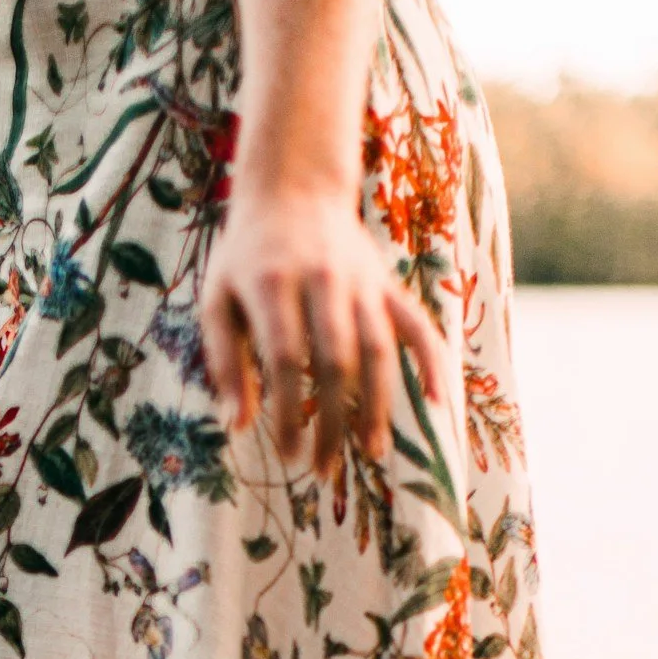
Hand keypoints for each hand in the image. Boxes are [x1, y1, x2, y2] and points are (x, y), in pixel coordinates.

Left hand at [198, 186, 445, 473]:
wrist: (293, 189)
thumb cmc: (245, 256)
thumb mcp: (217, 300)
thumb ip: (223, 361)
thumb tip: (237, 425)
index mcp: (273, 283)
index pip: (287, 359)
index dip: (289, 411)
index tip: (286, 454)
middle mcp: (323, 281)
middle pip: (336, 361)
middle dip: (333, 421)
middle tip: (323, 469)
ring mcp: (362, 281)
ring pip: (379, 349)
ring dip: (377, 406)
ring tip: (371, 453)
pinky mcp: (388, 284)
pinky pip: (417, 325)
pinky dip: (433, 362)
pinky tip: (440, 402)